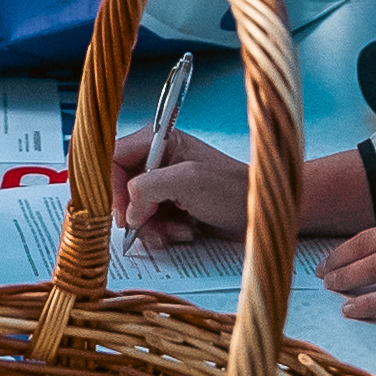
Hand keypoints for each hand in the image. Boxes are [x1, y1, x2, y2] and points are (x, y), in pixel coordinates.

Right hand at [111, 126, 248, 245]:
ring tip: (179, 231)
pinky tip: (186, 232)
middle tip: (151, 228)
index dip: (113, 187)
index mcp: (159, 142)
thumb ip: (148, 187)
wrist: (262, 214)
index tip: (124, 214)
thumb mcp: (188, 182)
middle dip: (136, 213)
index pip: (115, 158)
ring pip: (136, 210)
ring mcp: (166, 185)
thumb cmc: (232, 190)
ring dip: (153, 227)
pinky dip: (164, 233)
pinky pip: (152, 223)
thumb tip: (128, 211)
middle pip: (123, 188)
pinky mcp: (174, 207)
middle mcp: (159, 161)